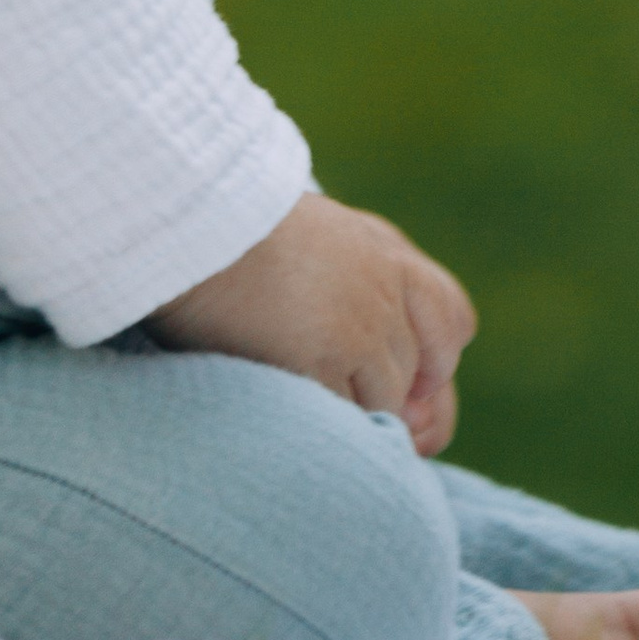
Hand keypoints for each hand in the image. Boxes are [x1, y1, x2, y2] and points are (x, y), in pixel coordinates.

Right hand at [147, 191, 476, 454]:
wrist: (186, 212)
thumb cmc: (225, 226)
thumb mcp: (310, 230)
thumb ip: (349, 272)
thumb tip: (381, 351)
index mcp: (384, 252)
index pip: (452, 320)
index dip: (434, 359)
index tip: (405, 378)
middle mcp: (383, 290)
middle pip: (417, 374)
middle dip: (391, 399)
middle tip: (336, 397)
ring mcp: (358, 328)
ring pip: (386, 404)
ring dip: (350, 411)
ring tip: (295, 393)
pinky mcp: (321, 361)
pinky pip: (344, 419)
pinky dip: (324, 427)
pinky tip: (286, 407)